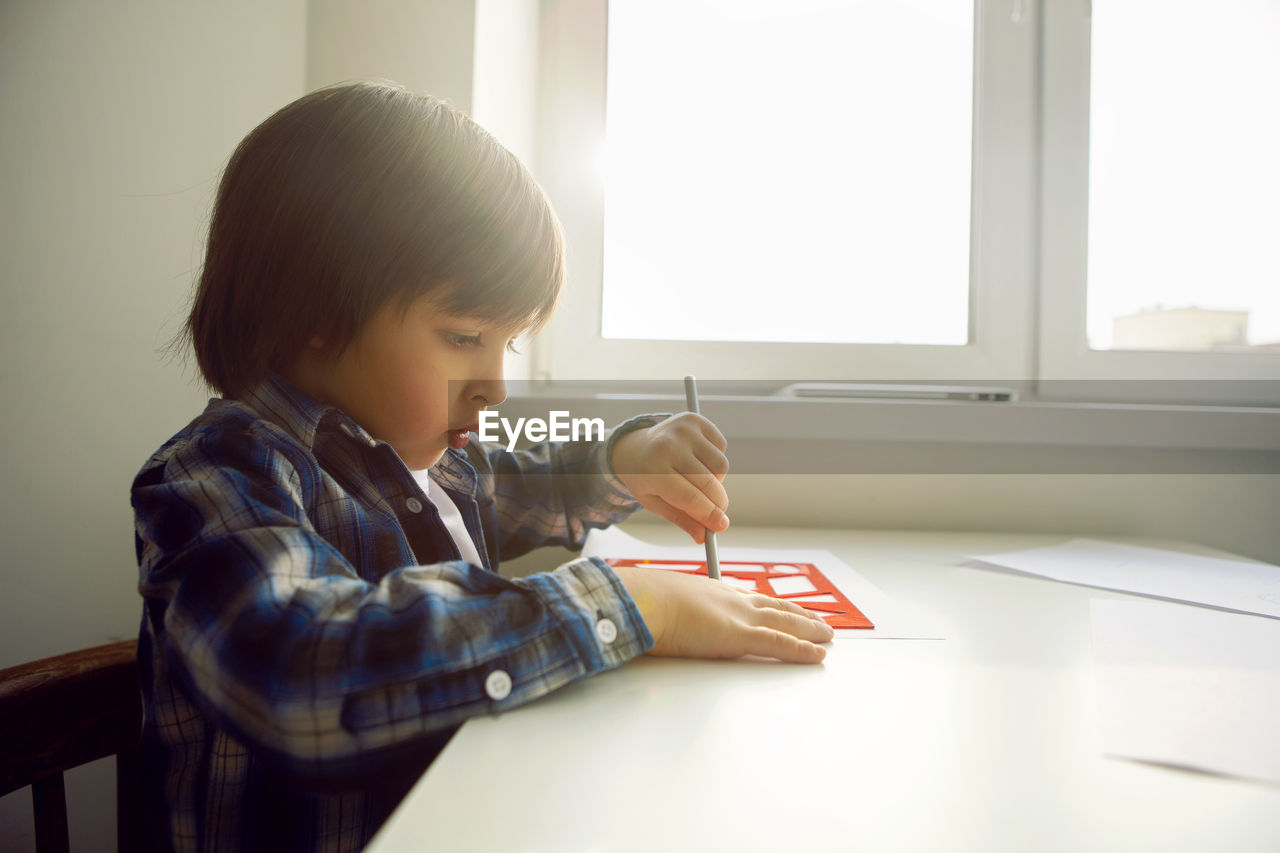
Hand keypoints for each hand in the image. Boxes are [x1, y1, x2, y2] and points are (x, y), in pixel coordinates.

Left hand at [610, 414, 729, 543]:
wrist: (635, 446)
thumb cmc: (646, 478)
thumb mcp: (655, 503)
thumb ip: (681, 519)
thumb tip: (702, 537)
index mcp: (653, 470)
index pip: (689, 497)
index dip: (709, 514)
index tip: (721, 526)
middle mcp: (668, 446)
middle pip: (708, 483)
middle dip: (718, 503)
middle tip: (717, 511)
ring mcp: (683, 430)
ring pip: (720, 466)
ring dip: (716, 480)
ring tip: (697, 479)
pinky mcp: (695, 420)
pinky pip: (722, 447)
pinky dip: (715, 460)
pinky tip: (698, 459)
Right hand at [612, 563, 832, 663]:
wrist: (644, 601)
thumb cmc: (643, 603)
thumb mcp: (659, 603)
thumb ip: (668, 613)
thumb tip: (657, 621)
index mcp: (712, 591)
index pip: (749, 597)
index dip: (769, 603)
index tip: (782, 606)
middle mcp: (731, 599)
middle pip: (774, 607)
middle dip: (798, 614)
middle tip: (817, 620)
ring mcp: (739, 617)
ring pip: (785, 622)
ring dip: (809, 630)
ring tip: (826, 635)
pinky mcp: (741, 636)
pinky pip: (780, 643)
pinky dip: (801, 650)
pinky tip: (817, 654)